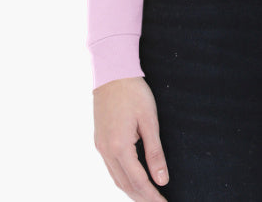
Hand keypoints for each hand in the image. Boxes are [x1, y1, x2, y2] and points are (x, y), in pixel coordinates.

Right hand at [93, 76, 168, 200]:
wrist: (112, 72)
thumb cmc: (134, 93)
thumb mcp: (149, 120)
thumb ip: (155, 152)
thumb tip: (162, 179)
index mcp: (119, 147)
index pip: (138, 181)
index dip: (152, 196)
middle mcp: (106, 151)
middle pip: (125, 184)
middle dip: (142, 197)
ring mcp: (100, 146)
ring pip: (116, 178)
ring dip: (132, 190)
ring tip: (148, 197)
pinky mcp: (99, 140)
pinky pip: (111, 167)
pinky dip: (123, 178)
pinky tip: (133, 180)